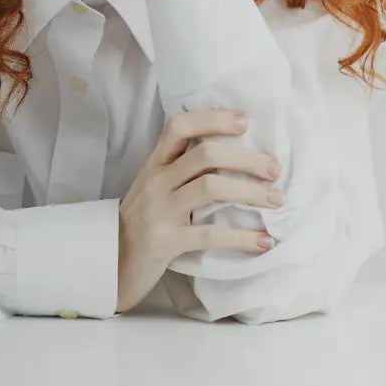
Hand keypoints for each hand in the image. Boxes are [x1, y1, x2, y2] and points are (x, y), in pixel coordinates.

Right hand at [112, 106, 283, 313]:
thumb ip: (182, 170)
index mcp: (155, 165)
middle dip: (248, 159)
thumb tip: (235, 155)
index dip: (214, 119)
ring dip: (251, 193)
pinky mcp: (165, 242)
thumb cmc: (141, 224)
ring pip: (211, 187)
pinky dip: (241, 238)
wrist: (108, 265)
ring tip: (277, 201)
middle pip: (206, 154)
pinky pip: (209, 234)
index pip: (179, 126)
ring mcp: (159, 212)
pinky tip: (263, 242)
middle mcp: (156, 182)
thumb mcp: (155, 189)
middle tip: (275, 170)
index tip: (245, 121)